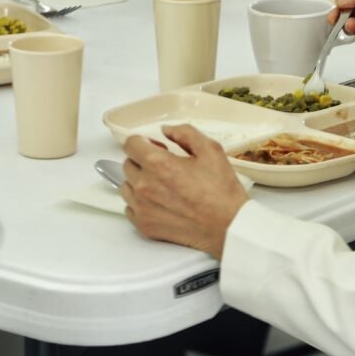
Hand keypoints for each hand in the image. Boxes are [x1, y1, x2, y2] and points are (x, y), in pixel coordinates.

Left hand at [120, 125, 248, 259]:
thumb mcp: (211, 150)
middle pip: (128, 164)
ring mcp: (141, 207)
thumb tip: (166, 130)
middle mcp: (144, 185)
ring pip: (127, 186)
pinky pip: (130, 208)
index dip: (144, 141)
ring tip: (162, 185)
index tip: (156, 147)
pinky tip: (160, 202)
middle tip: (164, 166)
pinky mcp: (144, 225)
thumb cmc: (221, 191)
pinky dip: (141, 203)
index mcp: (157, 163)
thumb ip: (185, 133)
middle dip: (143, 161)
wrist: (227, 225)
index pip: (131, 144)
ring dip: (139, 181)